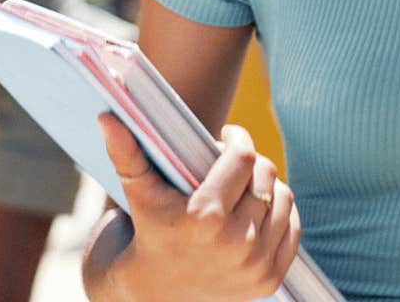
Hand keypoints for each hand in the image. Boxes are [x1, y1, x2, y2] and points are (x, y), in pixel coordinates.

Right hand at [93, 115, 298, 301]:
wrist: (151, 296)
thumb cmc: (145, 234)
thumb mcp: (138, 194)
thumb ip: (126, 153)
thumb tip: (107, 116)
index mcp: (206, 217)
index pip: (243, 157)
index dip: (237, 140)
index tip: (227, 137)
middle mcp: (237, 244)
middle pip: (265, 174)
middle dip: (249, 162)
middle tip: (230, 164)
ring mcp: (255, 266)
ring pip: (282, 197)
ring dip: (265, 186)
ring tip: (242, 187)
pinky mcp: (269, 280)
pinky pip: (292, 227)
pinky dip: (278, 214)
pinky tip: (255, 210)